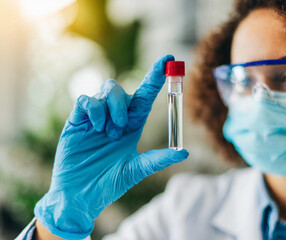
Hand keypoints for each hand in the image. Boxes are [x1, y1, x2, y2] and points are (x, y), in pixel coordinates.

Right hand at [34, 55, 188, 239]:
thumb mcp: (136, 170)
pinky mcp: (77, 121)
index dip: (156, 76)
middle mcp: (115, 117)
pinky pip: (86, 100)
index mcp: (132, 125)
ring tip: (108, 133)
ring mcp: (95, 118)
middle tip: (120, 129)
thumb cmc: (108, 184)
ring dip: (111, 108)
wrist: (80, 196)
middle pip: (122, 90)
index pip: (145, 95)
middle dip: (123, 103)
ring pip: (106, 90)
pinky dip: (94, 109)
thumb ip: (157, 160)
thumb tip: (184, 152)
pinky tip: (95, 128)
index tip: (169, 59)